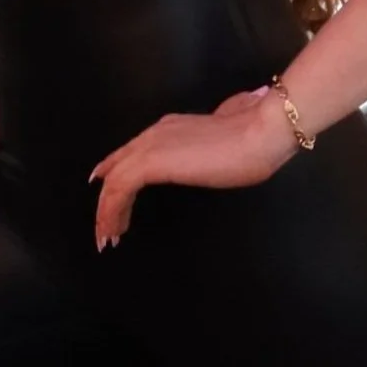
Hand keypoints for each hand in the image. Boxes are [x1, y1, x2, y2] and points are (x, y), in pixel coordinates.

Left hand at [89, 88, 297, 249]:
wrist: (260, 134)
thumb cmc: (252, 140)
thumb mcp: (225, 143)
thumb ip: (212, 146)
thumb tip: (218, 151)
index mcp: (171, 129)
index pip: (132, 153)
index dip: (117, 175)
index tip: (114, 201)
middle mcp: (155, 134)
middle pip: (117, 167)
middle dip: (108, 201)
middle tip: (106, 229)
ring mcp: (152, 146)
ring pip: (114, 181)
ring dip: (107, 212)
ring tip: (108, 237)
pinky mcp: (152, 162)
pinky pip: (120, 189)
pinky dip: (112, 212)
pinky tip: (115, 230)